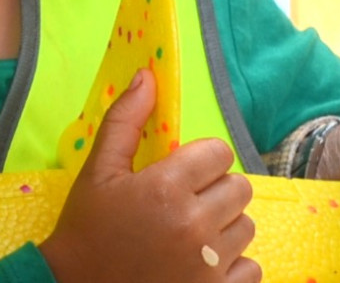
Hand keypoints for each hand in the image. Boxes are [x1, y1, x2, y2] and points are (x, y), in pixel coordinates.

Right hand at [39, 68, 259, 282]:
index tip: (182, 171)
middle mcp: (194, 225)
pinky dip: (233, 266)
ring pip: (247, 227)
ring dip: (224, 226)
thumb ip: (125, 121)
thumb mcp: (99, 170)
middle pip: (239, 188)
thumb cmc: (88, 228)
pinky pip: (251, 268)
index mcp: (166, 187)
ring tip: (191, 234)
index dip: (201, 158)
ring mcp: (209, 266)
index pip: (219, 153)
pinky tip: (202, 264)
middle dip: (215, 190)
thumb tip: (148, 76)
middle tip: (185, 203)